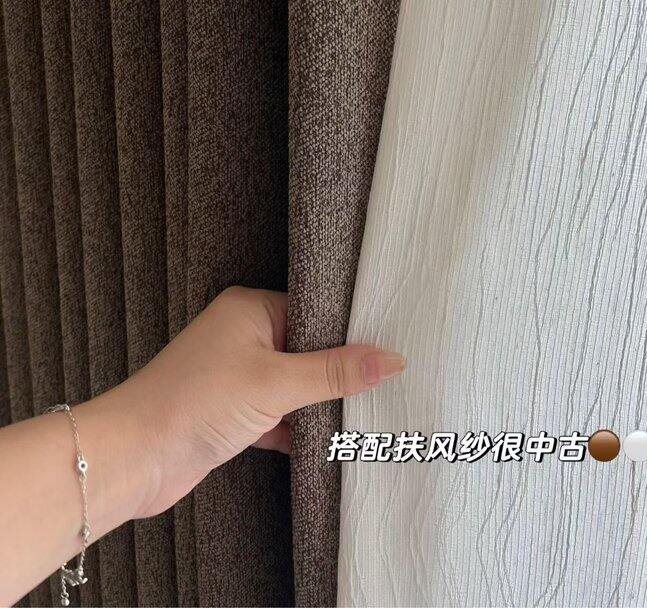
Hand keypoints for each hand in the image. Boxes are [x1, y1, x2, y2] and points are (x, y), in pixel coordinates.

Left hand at [107, 286, 405, 518]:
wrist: (134, 458)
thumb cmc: (196, 402)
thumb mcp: (277, 382)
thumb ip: (335, 371)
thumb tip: (392, 358)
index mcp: (251, 309)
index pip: (316, 312)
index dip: (351, 332)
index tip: (391, 348)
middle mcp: (243, 336)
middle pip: (308, 349)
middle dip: (339, 372)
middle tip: (388, 385)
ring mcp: (236, 376)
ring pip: (294, 386)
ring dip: (319, 404)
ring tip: (368, 415)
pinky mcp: (231, 413)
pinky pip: (278, 414)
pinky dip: (298, 429)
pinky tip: (329, 442)